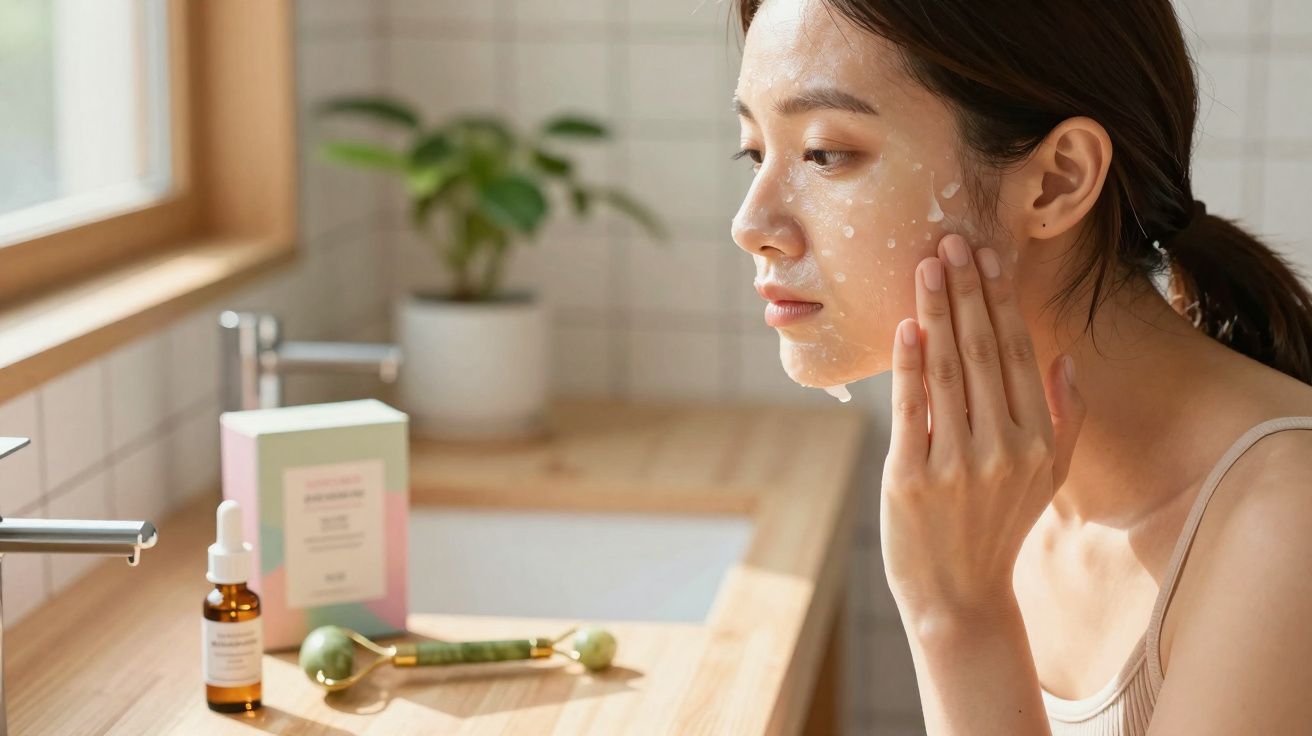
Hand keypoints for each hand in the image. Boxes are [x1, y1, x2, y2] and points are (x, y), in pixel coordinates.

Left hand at [881, 233, 1085, 624]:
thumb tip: (1065, 359)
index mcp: (1037, 440)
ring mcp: (957, 462)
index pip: (1017, 354)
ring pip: (947, 370)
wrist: (959, 594)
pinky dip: (909, 362)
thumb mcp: (1049, 479)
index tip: (986, 258)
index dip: (999, 301)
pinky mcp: (912, 476)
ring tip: (926, 267)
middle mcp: (1003, 447)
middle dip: (966, 291)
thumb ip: (1066, 419)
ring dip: (936, 312)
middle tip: (950, 241)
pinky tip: (908, 325)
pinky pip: (912, 407)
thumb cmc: (999, 527)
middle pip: (982, 351)